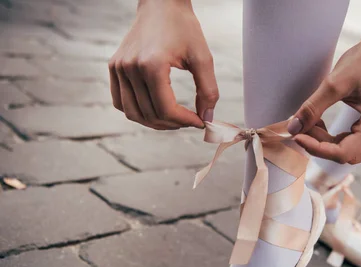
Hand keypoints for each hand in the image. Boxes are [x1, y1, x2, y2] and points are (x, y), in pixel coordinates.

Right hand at [109, 0, 217, 129]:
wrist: (161, 4)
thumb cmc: (183, 27)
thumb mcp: (203, 57)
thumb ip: (208, 90)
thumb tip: (207, 118)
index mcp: (152, 64)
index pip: (166, 109)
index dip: (185, 121)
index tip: (200, 122)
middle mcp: (130, 67)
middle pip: (150, 114)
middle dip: (173, 124)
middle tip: (190, 121)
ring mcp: (118, 67)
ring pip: (132, 112)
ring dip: (155, 122)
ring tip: (174, 119)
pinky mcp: (114, 67)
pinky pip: (120, 102)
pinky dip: (137, 111)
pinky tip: (155, 109)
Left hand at [287, 21, 360, 163]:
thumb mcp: (334, 84)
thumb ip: (312, 108)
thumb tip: (293, 128)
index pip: (342, 152)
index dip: (316, 148)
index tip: (297, 136)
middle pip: (345, 155)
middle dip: (320, 145)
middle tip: (302, 128)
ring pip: (349, 151)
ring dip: (327, 144)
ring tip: (312, 125)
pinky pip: (351, 141)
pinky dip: (333, 137)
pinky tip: (320, 123)